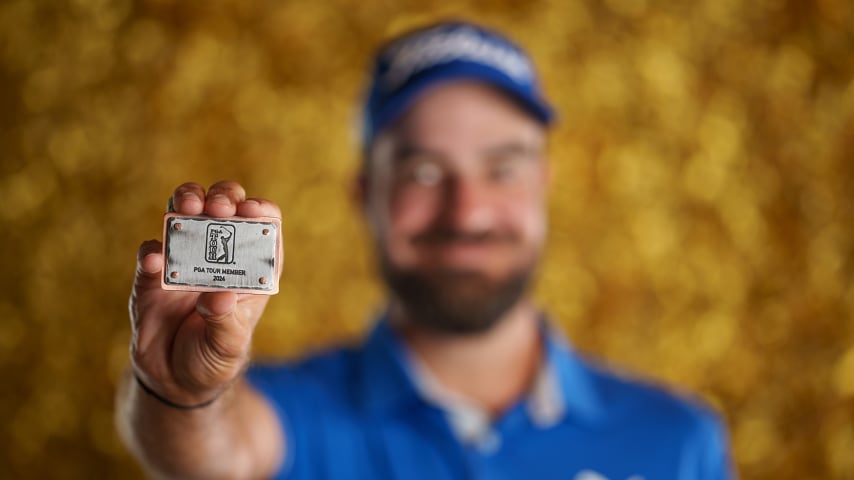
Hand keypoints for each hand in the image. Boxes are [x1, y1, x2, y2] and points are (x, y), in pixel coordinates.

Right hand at [129, 181, 281, 405]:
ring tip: (188, 208)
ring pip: (185, 214)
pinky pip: (150, 253)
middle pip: (224, 208)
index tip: (250, 211)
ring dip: (186, 202)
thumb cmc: (214, 357)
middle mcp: (219, 255)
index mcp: (251, 268)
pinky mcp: (152, 276)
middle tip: (217, 207)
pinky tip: (156, 261)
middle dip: (222, 197)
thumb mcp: (228, 346)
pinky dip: (152, 251)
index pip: (263, 226)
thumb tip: (218, 298)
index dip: (260, 211)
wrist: (175, 380)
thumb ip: (225, 322)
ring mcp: (184, 259)